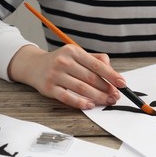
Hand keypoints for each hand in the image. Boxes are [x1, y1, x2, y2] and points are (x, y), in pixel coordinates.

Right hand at [8, 44, 125, 108]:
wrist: (34, 65)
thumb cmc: (61, 61)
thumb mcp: (77, 55)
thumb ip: (96, 60)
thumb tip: (113, 72)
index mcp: (73, 51)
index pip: (96, 65)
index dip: (111, 75)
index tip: (122, 83)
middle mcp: (63, 61)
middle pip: (90, 78)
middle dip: (106, 88)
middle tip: (116, 95)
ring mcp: (55, 75)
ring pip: (81, 88)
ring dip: (98, 97)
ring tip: (108, 101)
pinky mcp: (49, 88)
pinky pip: (68, 97)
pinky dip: (80, 102)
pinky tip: (91, 105)